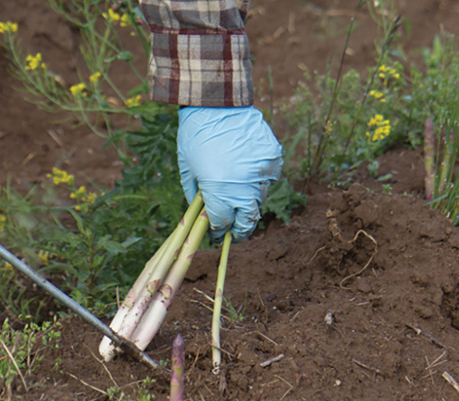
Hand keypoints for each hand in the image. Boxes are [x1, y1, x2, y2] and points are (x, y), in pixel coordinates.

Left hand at [177, 106, 282, 242]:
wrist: (217, 103)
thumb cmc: (196, 136)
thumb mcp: (188, 170)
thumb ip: (197, 197)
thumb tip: (203, 216)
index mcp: (219, 190)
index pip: (222, 223)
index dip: (218, 232)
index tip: (215, 234)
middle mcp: (244, 186)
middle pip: (247, 221)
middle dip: (239, 230)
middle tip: (233, 232)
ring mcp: (262, 172)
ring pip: (259, 200)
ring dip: (248, 205)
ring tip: (238, 201)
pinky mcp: (273, 158)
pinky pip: (268, 179)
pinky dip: (259, 183)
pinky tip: (247, 177)